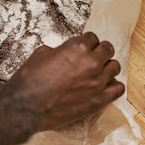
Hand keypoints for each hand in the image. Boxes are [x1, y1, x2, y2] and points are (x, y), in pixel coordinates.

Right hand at [2, 32, 124, 131]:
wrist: (26, 106)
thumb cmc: (29, 80)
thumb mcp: (41, 54)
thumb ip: (58, 50)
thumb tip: (62, 52)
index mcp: (77, 47)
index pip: (92, 37)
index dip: (87, 42)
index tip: (85, 47)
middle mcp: (91, 62)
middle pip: (107, 49)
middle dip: (100, 51)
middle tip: (93, 57)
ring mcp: (97, 82)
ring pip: (115, 67)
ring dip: (107, 67)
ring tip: (99, 72)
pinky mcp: (98, 101)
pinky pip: (118, 89)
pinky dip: (113, 86)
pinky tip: (105, 87)